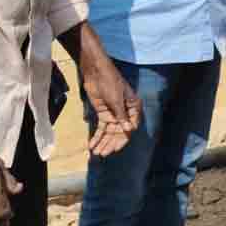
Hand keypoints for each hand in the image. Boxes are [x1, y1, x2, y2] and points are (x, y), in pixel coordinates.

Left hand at [77, 31, 140, 156]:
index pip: (130, 127)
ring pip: (110, 132)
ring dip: (103, 142)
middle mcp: (125, 112)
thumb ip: (121, 115)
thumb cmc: (110, 82)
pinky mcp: (103, 113)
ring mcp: (113, 113)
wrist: (96, 72)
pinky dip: (97, 136)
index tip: (116, 148)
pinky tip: (92, 145)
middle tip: (103, 153)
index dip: (123, 138)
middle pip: (119, 131)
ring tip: (97, 153)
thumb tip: (128, 130)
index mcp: (133, 107)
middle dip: (111, 143)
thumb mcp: (116, 99)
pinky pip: (101, 128)